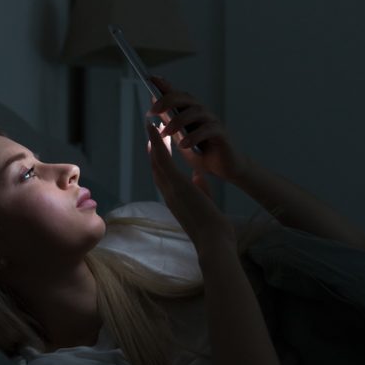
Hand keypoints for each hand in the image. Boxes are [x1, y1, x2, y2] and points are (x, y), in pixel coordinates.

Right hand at [146, 121, 234, 250]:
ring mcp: (170, 189)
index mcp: (175, 199)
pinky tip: (156, 130)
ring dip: (153, 141)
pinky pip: (163, 160)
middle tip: (152, 130)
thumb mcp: (205, 202)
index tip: (159, 145)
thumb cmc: (212, 227)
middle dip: (153, 148)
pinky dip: (157, 144)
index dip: (159, 159)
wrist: (213, 240)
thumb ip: (200, 187)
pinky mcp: (176, 185)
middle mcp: (168, 193)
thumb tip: (198, 174)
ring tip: (152, 124)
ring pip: (156, 161)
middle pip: (156, 166)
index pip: (164, 176)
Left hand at [148, 77, 250, 182]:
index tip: (151, 79)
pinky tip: (184, 144)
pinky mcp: (222, 134)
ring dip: (178, 121)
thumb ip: (170, 123)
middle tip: (153, 110)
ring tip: (166, 132)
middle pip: (186, 99)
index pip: (178, 95)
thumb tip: (155, 107)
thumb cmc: (202, 154)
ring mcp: (213, 122)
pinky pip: (208, 129)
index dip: (165, 86)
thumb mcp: (180, 139)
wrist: (223, 170)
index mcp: (191, 113)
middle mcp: (203, 113)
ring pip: (196, 112)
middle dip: (168, 101)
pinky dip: (194, 136)